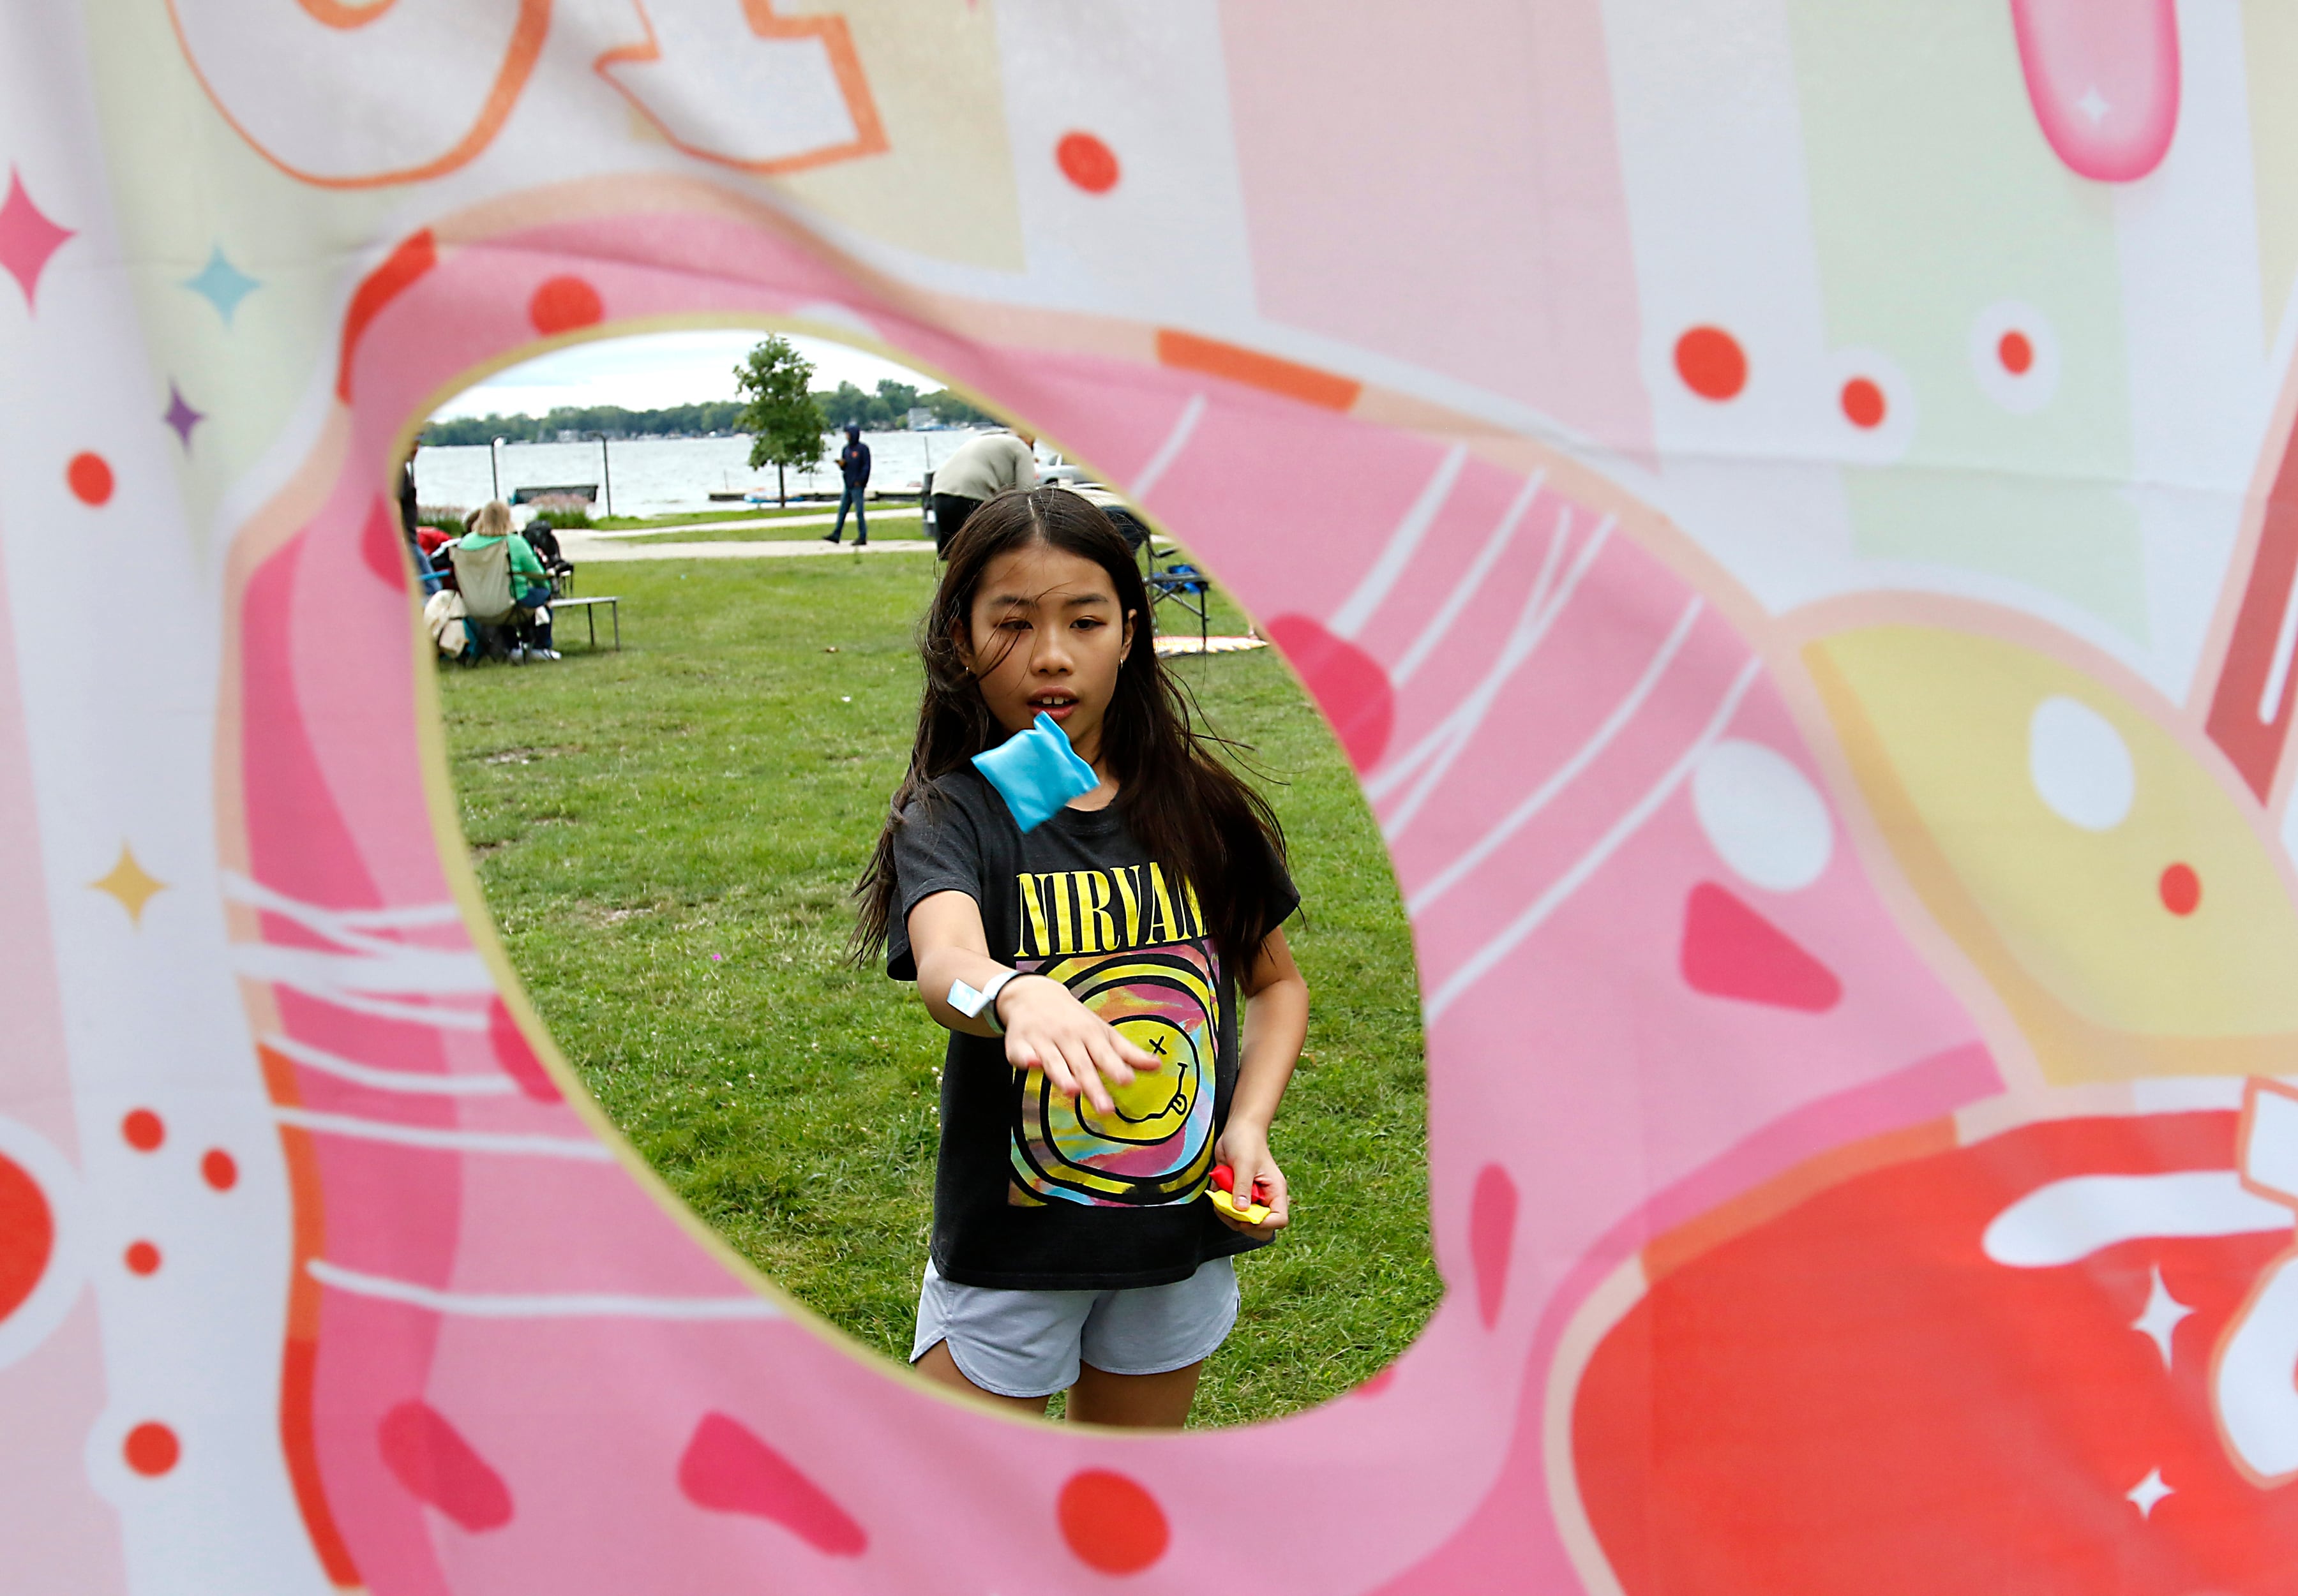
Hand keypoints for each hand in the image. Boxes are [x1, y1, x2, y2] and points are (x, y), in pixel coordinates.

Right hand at [997, 974, 1158, 1114]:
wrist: (1033, 995)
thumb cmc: (1075, 1020)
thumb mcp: (1103, 1032)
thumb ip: (1128, 1052)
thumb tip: (1157, 1066)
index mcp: (1089, 1034)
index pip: (1105, 1054)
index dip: (1115, 1068)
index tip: (1127, 1081)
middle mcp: (1067, 1037)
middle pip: (1081, 1064)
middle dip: (1093, 1086)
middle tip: (1105, 1108)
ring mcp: (1043, 1040)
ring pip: (1054, 1061)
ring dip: (1062, 1075)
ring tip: (1072, 1091)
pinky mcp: (1019, 1044)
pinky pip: (1022, 1053)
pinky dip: (1026, 1058)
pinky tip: (1031, 1064)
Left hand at [1212, 1125, 1287, 1237]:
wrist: (1237, 1130)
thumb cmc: (1246, 1142)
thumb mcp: (1245, 1164)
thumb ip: (1243, 1187)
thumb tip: (1241, 1210)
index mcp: (1275, 1191)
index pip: (1279, 1220)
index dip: (1263, 1223)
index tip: (1245, 1215)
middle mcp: (1265, 1198)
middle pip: (1260, 1228)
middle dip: (1242, 1223)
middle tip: (1229, 1208)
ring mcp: (1251, 1199)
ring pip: (1242, 1223)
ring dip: (1227, 1214)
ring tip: (1220, 1195)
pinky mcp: (1238, 1196)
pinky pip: (1229, 1212)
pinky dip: (1220, 1205)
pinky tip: (1218, 1189)